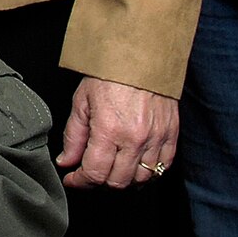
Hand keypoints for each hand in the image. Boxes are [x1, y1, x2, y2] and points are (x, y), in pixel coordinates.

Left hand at [56, 77, 178, 187]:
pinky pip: (163, 166)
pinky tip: (137, 164)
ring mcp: (156, 138)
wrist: (142, 54)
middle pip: (118, 181)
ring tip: (114, 167)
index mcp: (109, 130)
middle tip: (92, 170)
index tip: (74, 178)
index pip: (94, 173)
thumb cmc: (110, 73)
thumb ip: (73, 136)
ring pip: (142, 179)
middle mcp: (134, 139)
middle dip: (100, 180)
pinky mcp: (171, 134)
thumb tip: (66, 162)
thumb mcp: (82, 101)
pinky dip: (150, 172)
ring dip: (125, 179)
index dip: (81, 181)